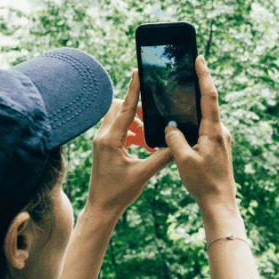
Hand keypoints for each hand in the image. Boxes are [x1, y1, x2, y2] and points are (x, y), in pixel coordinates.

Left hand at [84, 70, 173, 219]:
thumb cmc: (119, 193)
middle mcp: (103, 137)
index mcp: (110, 140)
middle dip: (136, 108)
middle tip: (152, 120)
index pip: (125, 109)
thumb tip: (178, 144)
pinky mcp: (103, 147)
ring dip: (135, 122)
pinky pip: (117, 129)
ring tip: (148, 138)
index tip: (137, 72)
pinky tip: (143, 144)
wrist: (101, 207)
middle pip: (119, 107)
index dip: (134, 89)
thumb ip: (162, 157)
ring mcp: (101, 141)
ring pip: (118, 118)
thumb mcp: (144, 174)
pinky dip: (131, 132)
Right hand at [163, 56, 237, 223]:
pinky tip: (182, 127)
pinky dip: (193, 124)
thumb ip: (174, 139)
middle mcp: (220, 131)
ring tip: (178, 99)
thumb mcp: (183, 160)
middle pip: (207, 104)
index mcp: (213, 131)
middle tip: (185, 71)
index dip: (204, 75)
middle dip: (196, 88)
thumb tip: (169, 126)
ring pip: (204, 118)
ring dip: (192, 109)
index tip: (199, 58)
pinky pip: (204, 130)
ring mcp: (221, 139)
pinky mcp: (218, 147)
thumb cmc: (203, 183)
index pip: (209, 96)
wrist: (220, 203)